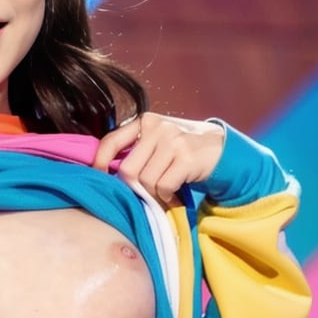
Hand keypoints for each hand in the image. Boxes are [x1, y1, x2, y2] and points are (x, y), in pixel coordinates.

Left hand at [93, 112, 224, 204]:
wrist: (218, 149)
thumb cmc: (179, 150)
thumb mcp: (155, 142)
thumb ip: (133, 151)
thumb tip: (104, 173)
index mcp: (143, 122)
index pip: (111, 141)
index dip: (100, 162)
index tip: (99, 178)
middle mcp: (157, 127)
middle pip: (128, 169)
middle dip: (134, 187)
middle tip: (143, 193)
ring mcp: (173, 140)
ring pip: (146, 180)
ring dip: (152, 194)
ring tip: (161, 193)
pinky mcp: (187, 157)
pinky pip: (164, 186)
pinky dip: (166, 196)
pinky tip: (172, 193)